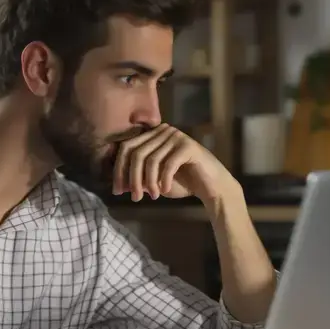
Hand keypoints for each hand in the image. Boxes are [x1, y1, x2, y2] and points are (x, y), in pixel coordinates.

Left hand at [113, 124, 237, 204]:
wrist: (211, 187)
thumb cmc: (182, 183)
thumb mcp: (154, 181)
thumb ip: (138, 178)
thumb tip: (119, 183)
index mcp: (152, 135)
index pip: (127, 147)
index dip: (119, 170)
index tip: (117, 190)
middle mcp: (163, 131)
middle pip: (136, 153)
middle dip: (131, 177)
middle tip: (134, 197)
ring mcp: (176, 136)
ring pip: (150, 160)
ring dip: (148, 182)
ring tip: (152, 197)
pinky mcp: (188, 146)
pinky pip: (167, 164)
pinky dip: (163, 180)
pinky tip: (164, 191)